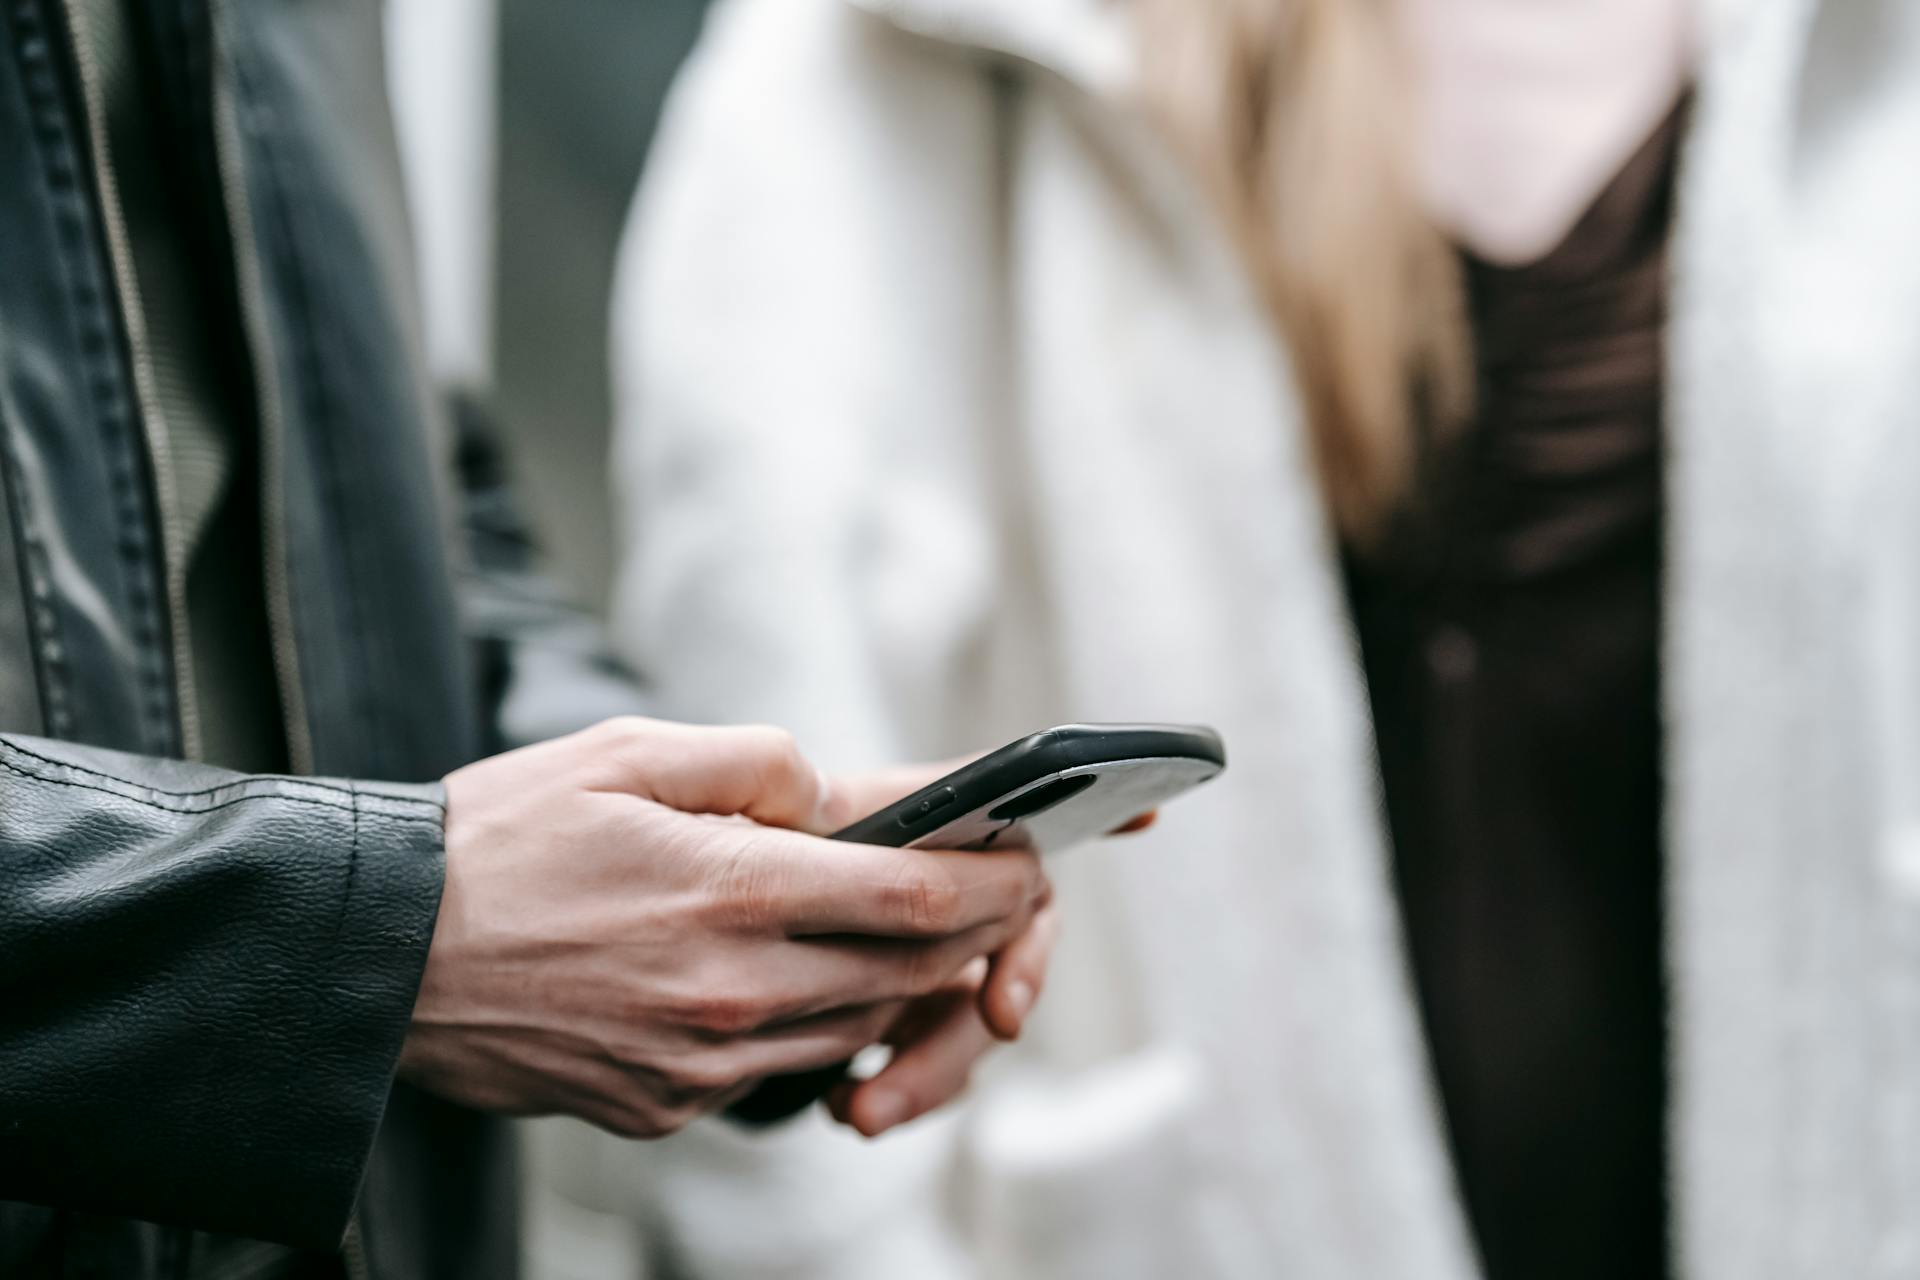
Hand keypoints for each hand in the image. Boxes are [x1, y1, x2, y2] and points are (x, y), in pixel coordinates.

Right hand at [400, 718, 1049, 1138]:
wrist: (380, 957)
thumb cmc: (500, 838)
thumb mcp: (627, 752)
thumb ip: (753, 761)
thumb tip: (835, 796)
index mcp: (730, 891)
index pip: (914, 898)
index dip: (993, 883)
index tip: (1028, 862)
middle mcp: (729, 990)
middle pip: (903, 972)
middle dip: (972, 936)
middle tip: (1001, 898)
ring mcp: (698, 1064)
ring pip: (852, 1028)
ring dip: (901, 983)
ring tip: (914, 933)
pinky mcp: (663, 1107)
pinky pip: (775, 1068)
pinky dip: (813, 1024)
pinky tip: (801, 980)